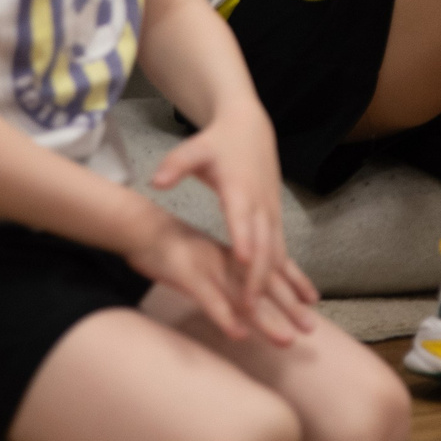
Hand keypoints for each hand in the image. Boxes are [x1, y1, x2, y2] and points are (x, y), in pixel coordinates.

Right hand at [126, 208, 311, 345]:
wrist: (139, 226)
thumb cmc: (168, 248)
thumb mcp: (200, 261)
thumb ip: (218, 276)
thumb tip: (235, 295)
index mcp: (230, 256)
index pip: (267, 269)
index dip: (292, 284)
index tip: (313, 300)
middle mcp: (225, 262)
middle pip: (262, 287)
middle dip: (289, 308)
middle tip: (311, 329)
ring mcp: (207, 268)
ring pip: (241, 297)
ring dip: (264, 320)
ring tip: (285, 339)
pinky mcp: (186, 275)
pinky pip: (208, 299)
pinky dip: (223, 316)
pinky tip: (237, 334)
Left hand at [150, 107, 317, 342]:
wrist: (250, 128)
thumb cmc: (217, 141)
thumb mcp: (193, 148)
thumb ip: (175, 166)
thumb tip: (156, 182)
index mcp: (239, 189)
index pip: (242, 219)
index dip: (244, 240)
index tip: (242, 262)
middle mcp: (259, 204)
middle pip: (264, 245)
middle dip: (258, 277)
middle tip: (249, 307)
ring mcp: (270, 212)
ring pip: (276, 252)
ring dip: (273, 282)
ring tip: (265, 312)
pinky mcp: (274, 217)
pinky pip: (281, 250)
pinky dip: (283, 274)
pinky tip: (284, 297)